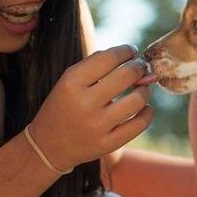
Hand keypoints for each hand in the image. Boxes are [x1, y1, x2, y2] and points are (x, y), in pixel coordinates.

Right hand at [28, 44, 153, 170]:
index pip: (108, 58)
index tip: (131, 51)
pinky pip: (140, 124)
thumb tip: (132, 55)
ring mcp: (97, 126)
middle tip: (140, 67)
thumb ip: (97, 65)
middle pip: (127, 75)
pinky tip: (143, 107)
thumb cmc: (65, 105)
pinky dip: (147, 112)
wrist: (49, 145)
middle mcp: (84, 103)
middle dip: (139, 67)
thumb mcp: (69, 81)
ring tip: (141, 87)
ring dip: (145, 89)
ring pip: (138, 100)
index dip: (126, 51)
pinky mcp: (107, 144)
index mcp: (71, 82)